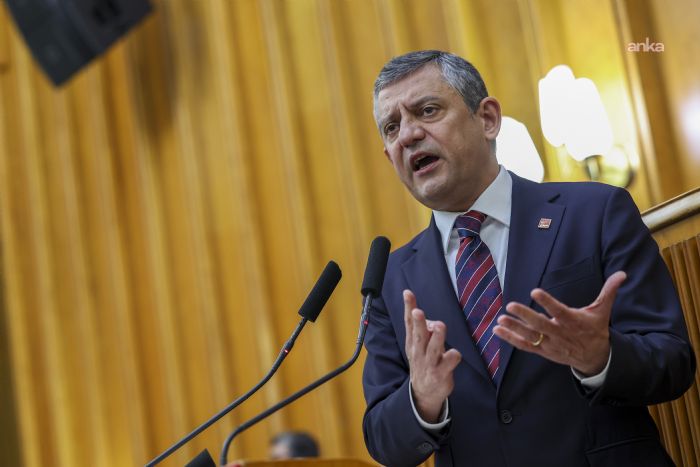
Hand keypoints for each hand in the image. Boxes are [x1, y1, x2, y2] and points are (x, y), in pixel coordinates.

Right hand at [403, 289, 461, 421]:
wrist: (424, 392)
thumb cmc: (423, 361)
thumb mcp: (417, 345)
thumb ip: (421, 328)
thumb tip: (421, 313)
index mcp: (413, 342)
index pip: (409, 322)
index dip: (409, 307)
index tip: (407, 292)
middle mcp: (419, 351)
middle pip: (419, 334)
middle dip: (419, 323)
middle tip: (418, 311)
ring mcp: (429, 363)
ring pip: (434, 348)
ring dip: (437, 337)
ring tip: (440, 326)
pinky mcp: (441, 373)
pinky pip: (449, 362)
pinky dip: (453, 356)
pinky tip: (454, 354)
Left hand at [493, 271, 626, 375]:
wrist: (596, 358)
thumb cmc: (595, 330)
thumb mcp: (602, 311)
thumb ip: (609, 292)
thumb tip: (622, 274)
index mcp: (573, 322)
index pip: (559, 311)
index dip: (547, 302)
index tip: (535, 292)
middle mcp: (560, 334)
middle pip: (541, 325)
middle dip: (526, 316)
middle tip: (510, 305)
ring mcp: (551, 344)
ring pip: (530, 337)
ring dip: (514, 328)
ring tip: (500, 320)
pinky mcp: (543, 351)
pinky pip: (525, 346)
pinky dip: (511, 339)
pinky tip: (498, 330)